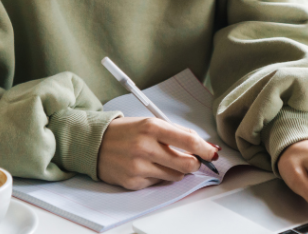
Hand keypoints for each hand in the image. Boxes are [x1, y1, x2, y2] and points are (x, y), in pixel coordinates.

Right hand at [97, 117, 219, 189]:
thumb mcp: (150, 123)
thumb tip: (203, 145)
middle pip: (187, 163)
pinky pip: (159, 182)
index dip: (205, 149)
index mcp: (151, 127)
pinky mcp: (133, 182)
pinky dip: (158, 176)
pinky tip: (147, 167)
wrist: (94, 143)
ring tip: (162, 160)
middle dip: (194, 163)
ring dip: (176, 170)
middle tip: (192, 159)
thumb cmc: (125, 132)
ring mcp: (138, 166)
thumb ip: (176, 132)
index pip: (188, 140)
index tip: (213, 153)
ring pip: (176, 176)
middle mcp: (145, 147)